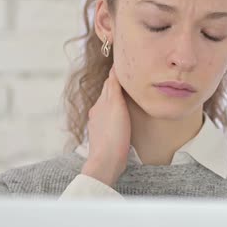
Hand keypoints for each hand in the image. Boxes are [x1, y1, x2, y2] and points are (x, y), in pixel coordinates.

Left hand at [81, 65, 130, 186]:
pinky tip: (122, 117)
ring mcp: (98, 124)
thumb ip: (114, 88)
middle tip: (129, 77)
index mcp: (101, 103)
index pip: (109, 83)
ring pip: (108, 107)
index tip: (124, 65)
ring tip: (126, 95)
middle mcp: (97, 112)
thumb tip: (113, 69)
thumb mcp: (116, 107)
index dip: (117, 74)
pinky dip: (115, 113)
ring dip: (115, 99)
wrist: (106, 161)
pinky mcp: (103, 136)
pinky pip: (109, 119)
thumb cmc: (114, 134)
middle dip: (116, 85)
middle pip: (108, 94)